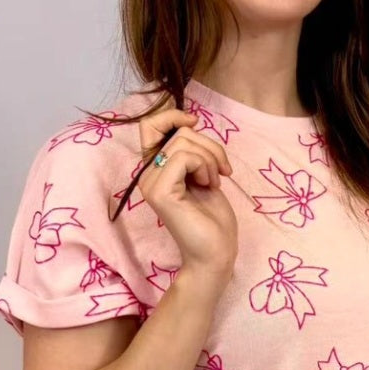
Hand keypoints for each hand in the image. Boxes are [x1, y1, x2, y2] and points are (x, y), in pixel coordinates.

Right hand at [135, 104, 238, 278]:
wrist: (215, 253)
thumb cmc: (212, 219)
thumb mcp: (203, 173)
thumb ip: (191, 152)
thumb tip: (188, 123)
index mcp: (156, 170)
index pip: (150, 126)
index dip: (172, 116)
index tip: (195, 122)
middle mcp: (147, 175)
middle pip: (178, 133)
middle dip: (209, 145)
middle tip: (221, 170)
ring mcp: (151, 184)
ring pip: (183, 143)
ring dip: (210, 158)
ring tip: (213, 181)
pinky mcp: (160, 192)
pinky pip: (183, 158)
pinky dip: (204, 166)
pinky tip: (209, 185)